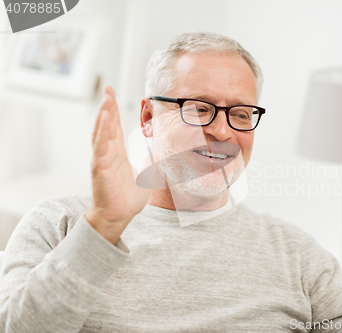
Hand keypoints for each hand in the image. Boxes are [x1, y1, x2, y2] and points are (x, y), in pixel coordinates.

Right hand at [86, 86, 150, 244]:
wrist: (119, 215)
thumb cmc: (128, 197)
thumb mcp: (143, 174)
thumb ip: (148, 162)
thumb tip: (160, 155)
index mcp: (116, 153)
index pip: (114, 127)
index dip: (112, 110)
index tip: (112, 94)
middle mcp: (107, 153)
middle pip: (106, 125)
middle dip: (107, 106)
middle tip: (108, 89)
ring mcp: (102, 160)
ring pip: (102, 134)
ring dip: (104, 116)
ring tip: (106, 100)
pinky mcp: (100, 170)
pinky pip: (100, 149)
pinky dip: (102, 134)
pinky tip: (104, 120)